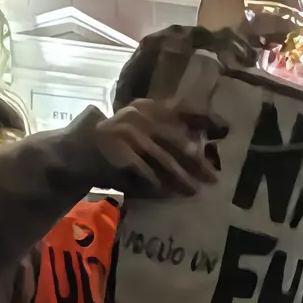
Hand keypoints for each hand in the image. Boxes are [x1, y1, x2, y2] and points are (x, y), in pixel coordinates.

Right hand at [91, 98, 218, 198]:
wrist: (76, 151)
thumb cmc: (115, 145)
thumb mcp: (139, 131)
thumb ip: (164, 134)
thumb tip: (198, 148)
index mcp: (148, 107)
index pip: (182, 110)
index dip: (205, 119)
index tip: (226, 129)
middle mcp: (140, 116)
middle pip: (177, 141)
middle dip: (196, 163)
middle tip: (212, 179)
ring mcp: (129, 133)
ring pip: (164, 161)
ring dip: (181, 179)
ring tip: (194, 192)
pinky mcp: (119, 153)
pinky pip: (145, 173)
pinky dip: (157, 186)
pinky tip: (168, 195)